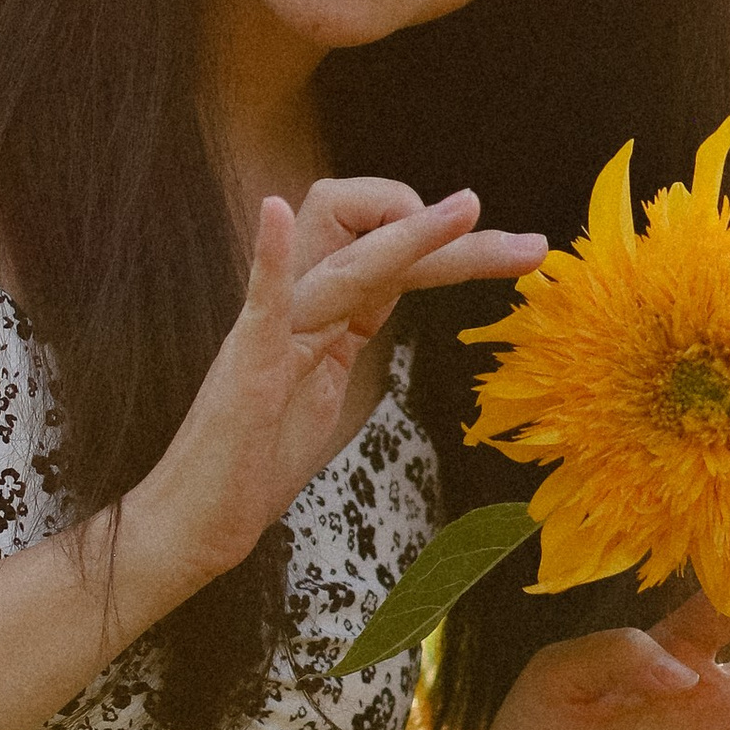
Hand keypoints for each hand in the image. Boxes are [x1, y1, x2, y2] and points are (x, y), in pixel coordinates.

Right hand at [134, 178, 545, 598]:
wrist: (196, 520)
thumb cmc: (254, 465)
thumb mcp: (321, 393)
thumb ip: (346, 345)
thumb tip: (380, 314)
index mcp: (324, 314)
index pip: (395, 255)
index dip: (456, 250)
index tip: (519, 256)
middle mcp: (300, 307)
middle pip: (377, 238)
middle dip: (454, 236)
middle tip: (532, 247)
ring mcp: (271, 331)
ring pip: (343, 261)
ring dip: (408, 233)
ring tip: (467, 209)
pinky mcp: (246, 365)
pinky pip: (259, 300)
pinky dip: (268, 256)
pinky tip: (272, 211)